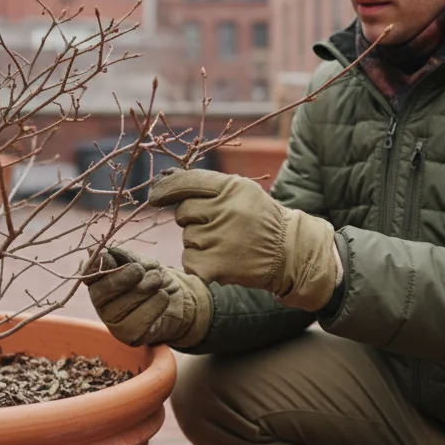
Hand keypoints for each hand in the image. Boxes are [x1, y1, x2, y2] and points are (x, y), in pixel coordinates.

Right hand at [80, 246, 211, 347]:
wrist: (178, 299)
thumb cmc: (154, 278)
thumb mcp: (142, 262)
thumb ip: (123, 258)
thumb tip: (101, 252)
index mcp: (99, 281)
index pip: (88, 274)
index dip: (96, 266)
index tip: (110, 258)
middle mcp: (101, 303)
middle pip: (102, 292)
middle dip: (122, 278)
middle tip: (140, 270)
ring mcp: (113, 322)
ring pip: (121, 307)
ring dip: (143, 289)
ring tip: (157, 280)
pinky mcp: (129, 336)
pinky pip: (137, 323)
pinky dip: (153, 305)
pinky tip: (163, 296)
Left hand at [147, 168, 341, 311]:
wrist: (289, 253)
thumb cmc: (259, 219)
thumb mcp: (241, 192)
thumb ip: (207, 185)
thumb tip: (164, 179)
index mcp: (232, 187)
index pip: (187, 181)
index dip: (166, 189)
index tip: (155, 197)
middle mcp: (226, 210)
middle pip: (183, 212)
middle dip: (193, 220)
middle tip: (217, 227)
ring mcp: (220, 239)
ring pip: (186, 238)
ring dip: (198, 243)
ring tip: (225, 244)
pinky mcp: (216, 265)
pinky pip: (189, 261)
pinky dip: (199, 263)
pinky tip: (221, 260)